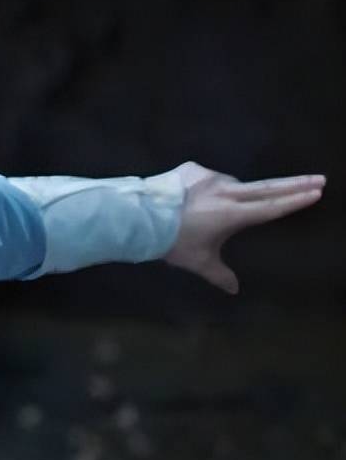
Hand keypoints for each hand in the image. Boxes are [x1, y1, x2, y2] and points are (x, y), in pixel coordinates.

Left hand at [162, 161, 325, 293]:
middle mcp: (227, 191)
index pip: (272, 207)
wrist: (139, 217)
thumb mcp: (197, 262)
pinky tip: (196, 199)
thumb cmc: (171, 242)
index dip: (296, 200)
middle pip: (267, 188)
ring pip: (234, 184)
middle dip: (295, 183)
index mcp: (234, 214)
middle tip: (319, 178)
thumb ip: (219, 274)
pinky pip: (208, 178)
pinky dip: (210, 187)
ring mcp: (210, 177)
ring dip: (239, 192)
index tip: (317, 192)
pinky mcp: (193, 169)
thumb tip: (234, 290)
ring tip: (221, 209)